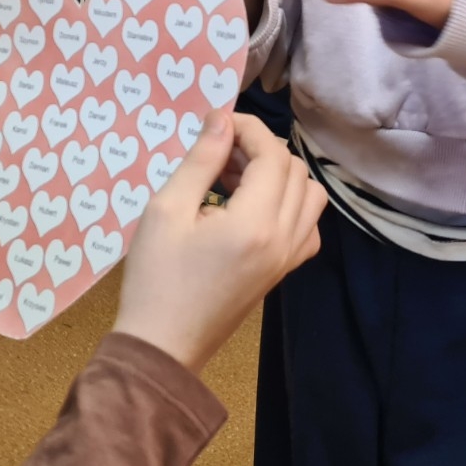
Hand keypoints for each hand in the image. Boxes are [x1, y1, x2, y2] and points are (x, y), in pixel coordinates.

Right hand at [112, 112, 324, 373]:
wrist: (162, 347)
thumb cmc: (156, 278)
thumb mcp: (166, 210)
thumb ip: (200, 160)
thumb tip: (222, 118)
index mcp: (256, 223)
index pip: (273, 155)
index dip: (248, 128)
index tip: (216, 123)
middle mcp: (284, 239)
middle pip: (295, 170)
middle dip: (261, 149)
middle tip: (219, 153)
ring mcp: (289, 258)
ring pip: (309, 196)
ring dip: (280, 174)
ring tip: (235, 178)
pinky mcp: (283, 272)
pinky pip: (307, 226)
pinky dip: (291, 205)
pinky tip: (253, 208)